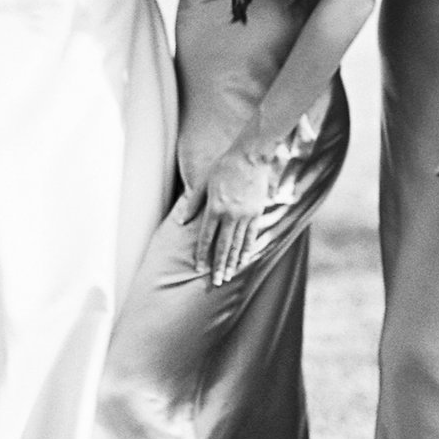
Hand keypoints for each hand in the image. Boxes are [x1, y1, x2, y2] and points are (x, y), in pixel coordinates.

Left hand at [188, 147, 271, 283]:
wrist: (250, 156)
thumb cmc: (224, 166)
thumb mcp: (203, 182)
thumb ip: (193, 203)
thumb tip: (181, 222)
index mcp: (215, 207)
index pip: (206, 238)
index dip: (202, 254)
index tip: (198, 269)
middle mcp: (230, 215)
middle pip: (223, 247)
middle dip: (219, 266)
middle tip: (217, 282)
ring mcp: (245, 216)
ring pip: (238, 245)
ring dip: (233, 263)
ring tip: (229, 277)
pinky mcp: (257, 213)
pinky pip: (251, 237)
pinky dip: (247, 250)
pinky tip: (243, 261)